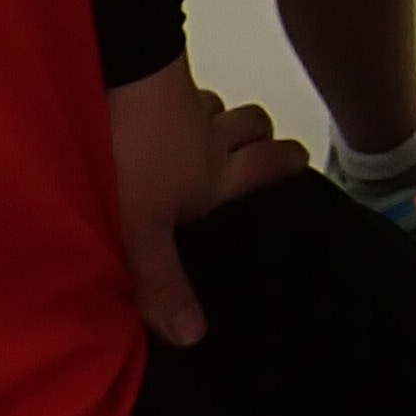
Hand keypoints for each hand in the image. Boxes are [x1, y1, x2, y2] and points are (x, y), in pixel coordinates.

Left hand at [107, 59, 306, 344]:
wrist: (115, 78)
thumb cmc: (137, 158)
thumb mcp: (142, 232)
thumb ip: (162, 282)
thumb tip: (194, 337)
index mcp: (214, 176)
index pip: (265, 166)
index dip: (284, 163)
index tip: (301, 160)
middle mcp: (209, 137)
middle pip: (251, 125)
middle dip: (260, 133)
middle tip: (261, 141)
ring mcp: (182, 101)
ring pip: (214, 104)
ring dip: (214, 114)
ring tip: (203, 127)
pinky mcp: (152, 78)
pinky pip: (174, 88)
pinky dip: (172, 98)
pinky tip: (154, 107)